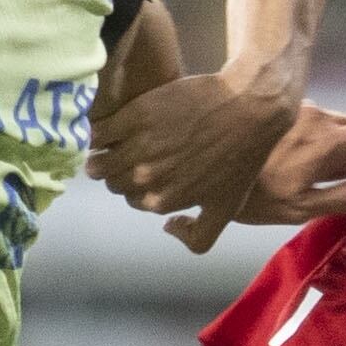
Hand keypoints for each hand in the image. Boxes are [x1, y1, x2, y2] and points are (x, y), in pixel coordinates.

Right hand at [91, 73, 298, 243]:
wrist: (247, 109)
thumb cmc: (241, 159)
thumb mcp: (225, 209)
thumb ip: (198, 236)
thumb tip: (168, 227)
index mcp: (161, 201)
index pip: (133, 200)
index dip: (137, 188)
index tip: (144, 174)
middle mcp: (144, 178)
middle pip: (114, 182)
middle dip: (118, 174)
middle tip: (129, 158)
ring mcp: (137, 146)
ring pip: (100, 160)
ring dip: (101, 156)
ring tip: (110, 145)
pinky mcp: (133, 116)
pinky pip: (99, 132)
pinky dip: (97, 133)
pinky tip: (106, 128)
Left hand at [161, 104, 345, 251]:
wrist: (200, 163)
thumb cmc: (252, 193)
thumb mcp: (300, 208)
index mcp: (328, 141)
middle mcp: (318, 116)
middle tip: (323, 186)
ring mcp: (299, 108)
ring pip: (334, 128)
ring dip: (329, 153)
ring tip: (291, 177)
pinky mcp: (282, 108)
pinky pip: (312, 124)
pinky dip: (310, 144)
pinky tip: (279, 164)